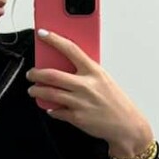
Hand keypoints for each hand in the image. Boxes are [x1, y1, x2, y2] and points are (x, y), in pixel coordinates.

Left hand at [27, 28, 152, 153]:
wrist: (127, 125)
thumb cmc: (117, 102)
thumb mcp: (104, 80)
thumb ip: (86, 72)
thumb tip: (66, 66)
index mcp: (94, 71)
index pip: (71, 49)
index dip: (54, 39)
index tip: (43, 33)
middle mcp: (86, 85)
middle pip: (52, 74)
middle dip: (36, 73)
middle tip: (31, 73)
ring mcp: (80, 102)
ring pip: (49, 93)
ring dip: (36, 91)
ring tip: (33, 90)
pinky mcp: (77, 117)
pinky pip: (56, 111)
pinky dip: (51, 109)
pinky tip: (51, 108)